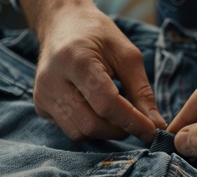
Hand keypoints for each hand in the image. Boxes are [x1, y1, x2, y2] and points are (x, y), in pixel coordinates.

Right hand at [24, 0, 165, 141]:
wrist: (63, 24)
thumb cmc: (98, 36)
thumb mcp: (127, 55)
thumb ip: (142, 91)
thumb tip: (156, 125)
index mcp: (75, 59)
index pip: (106, 103)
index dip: (132, 121)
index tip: (152, 131)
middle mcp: (52, 80)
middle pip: (91, 124)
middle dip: (120, 130)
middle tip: (137, 122)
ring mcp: (43, 95)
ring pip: (80, 133)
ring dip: (106, 132)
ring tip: (119, 116)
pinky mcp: (40, 105)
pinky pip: (70, 130)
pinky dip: (91, 128)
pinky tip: (98, 111)